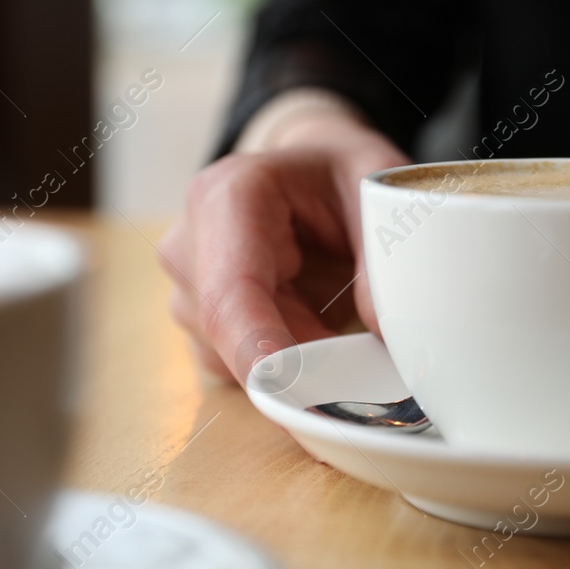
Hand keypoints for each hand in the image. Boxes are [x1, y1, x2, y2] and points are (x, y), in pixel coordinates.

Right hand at [159, 112, 407, 382]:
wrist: (307, 172)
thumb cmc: (337, 174)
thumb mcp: (379, 189)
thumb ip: (381, 254)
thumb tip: (380, 330)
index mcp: (229, 195)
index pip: (231, 292)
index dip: (259, 351)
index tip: (299, 396)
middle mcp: (191, 242)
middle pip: (232, 336)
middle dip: (299, 363)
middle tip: (366, 360)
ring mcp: (187, 286)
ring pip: (234, 359)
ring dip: (296, 360)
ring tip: (342, 318)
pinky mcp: (198, 321)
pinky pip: (239, 366)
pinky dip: (285, 365)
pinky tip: (316, 326)